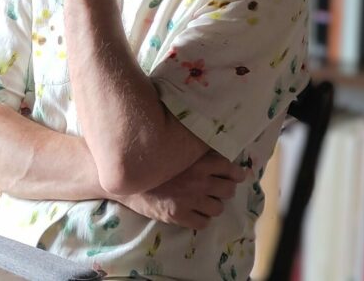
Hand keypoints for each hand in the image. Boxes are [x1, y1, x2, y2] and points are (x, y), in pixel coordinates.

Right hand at [114, 152, 246, 229]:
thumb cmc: (148, 156)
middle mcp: (198, 180)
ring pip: (218, 208)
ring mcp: (190, 200)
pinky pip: (203, 223)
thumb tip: (206, 140)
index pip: (229, 168)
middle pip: (228, 190)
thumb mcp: (173, 145)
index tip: (238, 174)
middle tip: (218, 187)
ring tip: (206, 201)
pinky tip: (195, 213)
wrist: (124, 176)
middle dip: (225, 189)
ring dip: (214, 204)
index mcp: (198, 160)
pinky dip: (202, 219)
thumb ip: (191, 144)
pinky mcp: (179, 215)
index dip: (237, 173)